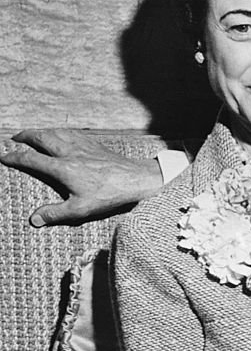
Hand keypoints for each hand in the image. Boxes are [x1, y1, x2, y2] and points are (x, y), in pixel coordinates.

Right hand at [0, 129, 163, 225]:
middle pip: (41, 138)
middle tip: (14, 138)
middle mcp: (70, 152)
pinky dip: (61, 131)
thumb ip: (55, 213)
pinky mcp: (95, 144)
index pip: (31, 159)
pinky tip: (62, 134)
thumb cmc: (109, 194)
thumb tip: (34, 219)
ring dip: (42, 131)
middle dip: (25, 136)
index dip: (14, 157)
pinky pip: (73, 133)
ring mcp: (84, 146)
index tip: (3, 157)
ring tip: (34, 134)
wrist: (136, 179)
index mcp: (63, 168)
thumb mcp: (81, 208)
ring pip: (56, 132)